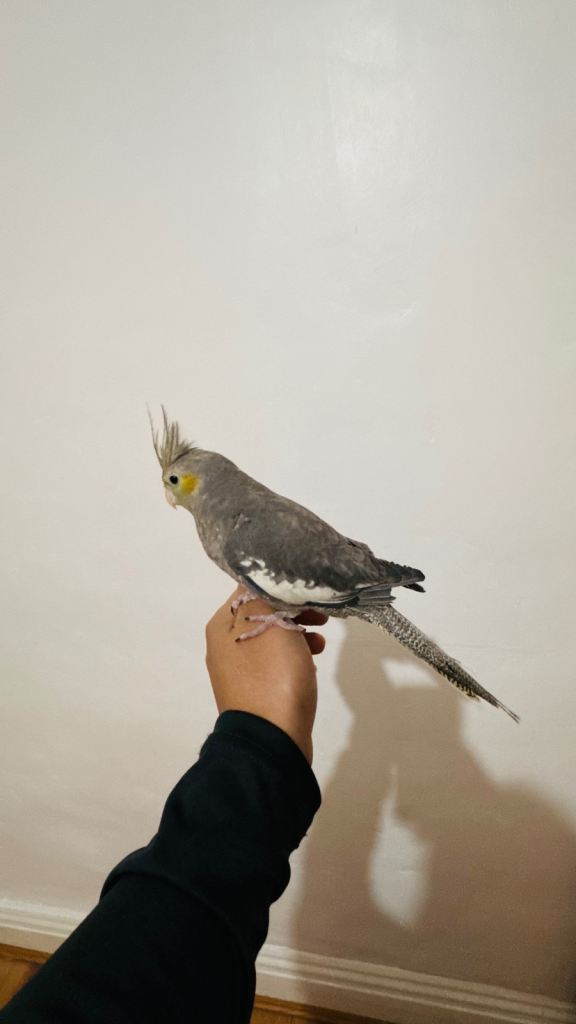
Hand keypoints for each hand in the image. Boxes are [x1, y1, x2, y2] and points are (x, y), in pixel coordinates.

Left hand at [205, 588, 326, 763]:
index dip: (282, 585)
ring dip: (298, 634)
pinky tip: (311, 663)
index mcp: (222, 626)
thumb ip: (265, 595)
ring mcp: (238, 671)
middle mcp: (224, 646)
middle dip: (294, 611)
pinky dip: (294, 657)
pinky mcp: (255, 691)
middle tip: (321, 615)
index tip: (309, 590)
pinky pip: (275, 663)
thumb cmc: (273, 677)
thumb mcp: (271, 625)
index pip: (250, 589)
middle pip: (262, 614)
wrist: (271, 742)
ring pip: (271, 638)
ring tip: (321, 642)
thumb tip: (260, 580)